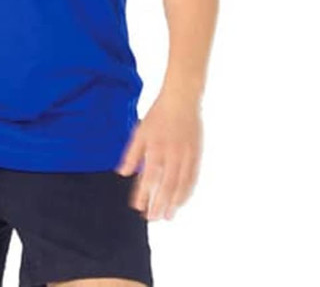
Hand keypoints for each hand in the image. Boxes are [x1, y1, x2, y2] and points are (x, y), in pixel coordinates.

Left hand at [115, 89, 202, 221]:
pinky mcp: (196, 155)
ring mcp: (186, 156)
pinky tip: (182, 201)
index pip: (148, 178)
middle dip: (159, 204)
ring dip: (174, 203)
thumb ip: (132, 154)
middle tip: (153, 219)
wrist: (181, 100)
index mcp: (156, 148)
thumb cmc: (158, 115)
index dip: (143, 195)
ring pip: (181, 185)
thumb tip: (123, 173)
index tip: (138, 208)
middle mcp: (172, 155)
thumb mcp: (140, 131)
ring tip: (168, 216)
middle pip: (165, 186)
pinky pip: (193, 178)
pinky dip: (187, 192)